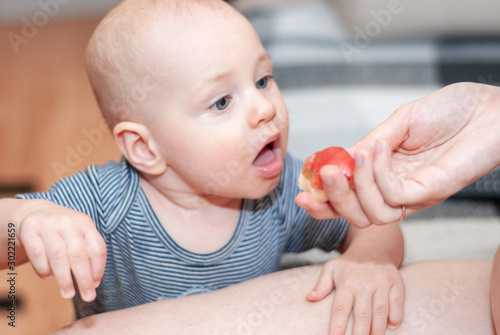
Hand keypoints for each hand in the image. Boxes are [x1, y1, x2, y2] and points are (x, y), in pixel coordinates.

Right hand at [17, 200, 105, 301]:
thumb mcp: (79, 235)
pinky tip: (48, 277)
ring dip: (64, 278)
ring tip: (68, 293)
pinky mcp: (30, 229)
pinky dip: (44, 268)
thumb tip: (92, 283)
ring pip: (58, 256)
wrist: (36, 212)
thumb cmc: (63, 231)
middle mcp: (69, 222)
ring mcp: (49, 224)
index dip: (98, 269)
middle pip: (79, 254)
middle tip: (87, 297)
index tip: (95, 285)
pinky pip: (38, 253)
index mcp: (86, 223)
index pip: (97, 248)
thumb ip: (87, 253)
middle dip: (84, 278)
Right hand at [297, 82, 499, 226]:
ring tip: (358, 152)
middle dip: (333, 198)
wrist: (489, 109)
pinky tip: (379, 148)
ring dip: (356, 186)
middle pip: (355, 214)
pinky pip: (394, 197)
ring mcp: (413, 195)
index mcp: (384, 174)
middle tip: (325, 173)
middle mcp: (395, 190)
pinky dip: (378, 175)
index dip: (322, 199)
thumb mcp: (398, 123)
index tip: (302, 187)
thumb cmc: (449, 111)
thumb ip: (369, 144)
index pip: (348, 198)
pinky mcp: (429, 193)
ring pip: (372, 214)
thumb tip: (338, 159)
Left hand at [307, 256, 403, 334]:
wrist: (373, 247)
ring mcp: (381, 283)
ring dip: (378, 329)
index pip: (340, 309)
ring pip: (380, 310)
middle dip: (360, 333)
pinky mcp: (395, 282)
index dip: (337, 327)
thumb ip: (321, 285)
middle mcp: (364, 284)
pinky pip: (397, 301)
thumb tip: (309, 298)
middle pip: (362, 314)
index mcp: (346, 283)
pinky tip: (391, 326)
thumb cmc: (349, 264)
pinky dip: (396, 315)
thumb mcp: (331, 269)